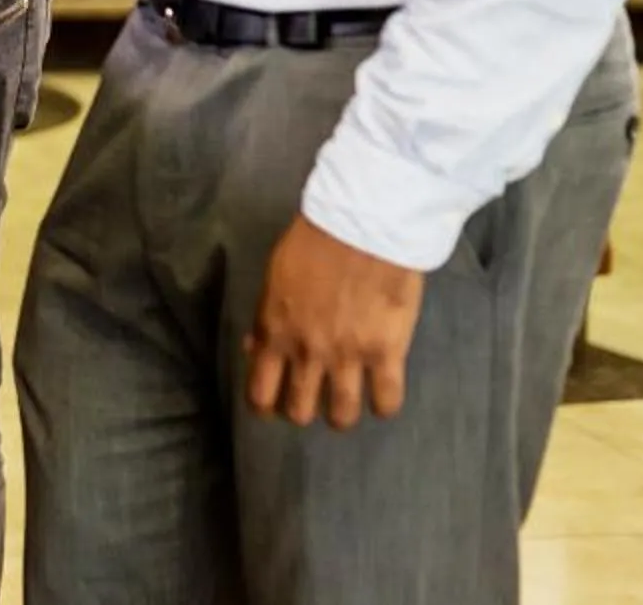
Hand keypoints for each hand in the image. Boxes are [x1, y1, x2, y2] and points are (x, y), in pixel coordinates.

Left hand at [244, 213, 426, 428]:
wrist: (360, 225)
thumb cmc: (312, 242)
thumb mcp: (274, 279)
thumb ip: (265, 318)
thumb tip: (255, 347)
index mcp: (274, 332)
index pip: (260, 391)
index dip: (264, 406)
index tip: (270, 408)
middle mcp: (307, 352)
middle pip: (299, 410)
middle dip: (302, 412)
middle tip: (311, 403)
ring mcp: (348, 356)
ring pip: (342, 414)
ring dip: (341, 416)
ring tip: (346, 408)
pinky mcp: (387, 352)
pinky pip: (387, 399)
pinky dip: (384, 406)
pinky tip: (381, 402)